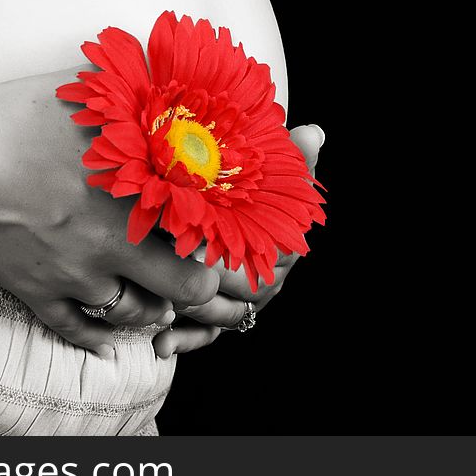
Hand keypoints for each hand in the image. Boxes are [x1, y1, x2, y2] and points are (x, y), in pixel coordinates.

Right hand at [0, 68, 219, 356]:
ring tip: (149, 288)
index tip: (222, 234)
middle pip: (186, 288)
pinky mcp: (37, 293)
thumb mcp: (93, 93)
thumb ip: (143, 99)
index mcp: (137, 191)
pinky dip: (100, 336)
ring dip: (150, 304)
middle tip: (193, 269)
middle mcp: (116, 242)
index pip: (208, 233)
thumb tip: (181, 91)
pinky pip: (79, 332)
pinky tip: (109, 331)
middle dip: (196, 282)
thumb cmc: (19, 113)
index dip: (224, 241)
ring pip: (135, 314)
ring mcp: (76, 274)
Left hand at [153, 124, 324, 357]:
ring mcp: (241, 303)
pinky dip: (185, 341)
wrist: (236, 211)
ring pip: (221, 315)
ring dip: (191, 310)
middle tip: (169, 273)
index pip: (264, 259)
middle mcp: (266, 281)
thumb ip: (293, 160)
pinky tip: (162, 343)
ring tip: (161, 303)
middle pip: (240, 293)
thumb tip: (313, 132)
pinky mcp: (218, 319)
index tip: (200, 245)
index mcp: (283, 250)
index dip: (233, 255)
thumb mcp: (274, 175)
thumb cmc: (255, 191)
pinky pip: (205, 336)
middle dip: (205, 283)